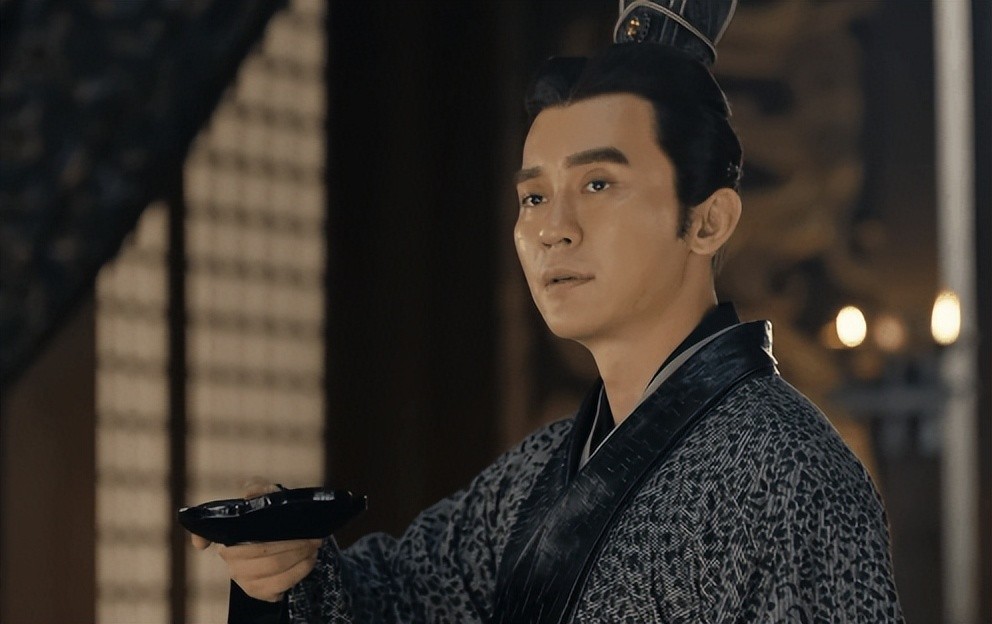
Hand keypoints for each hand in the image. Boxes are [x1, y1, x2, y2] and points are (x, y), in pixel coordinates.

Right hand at [190, 477, 322, 601]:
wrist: (290, 532)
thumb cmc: (271, 512)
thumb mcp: (265, 494)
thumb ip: (257, 488)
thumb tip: (249, 494)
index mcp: (228, 534)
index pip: (207, 536)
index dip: (201, 538)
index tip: (211, 540)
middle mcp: (231, 559)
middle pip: (260, 554)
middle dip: (290, 545)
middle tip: (311, 536)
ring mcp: (244, 578)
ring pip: (273, 570)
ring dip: (299, 557)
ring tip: (314, 545)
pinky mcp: (260, 592)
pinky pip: (279, 587)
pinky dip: (298, 572)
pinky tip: (308, 560)